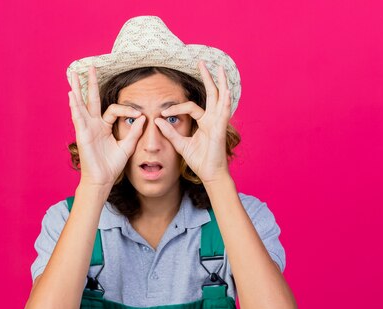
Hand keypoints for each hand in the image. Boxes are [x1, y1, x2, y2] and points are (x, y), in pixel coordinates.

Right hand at [68, 65, 145, 186]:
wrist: (102, 179)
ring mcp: (86, 128)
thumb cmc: (111, 165)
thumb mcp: (127, 146)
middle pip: (91, 100)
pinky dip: (74, 106)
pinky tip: (71, 94)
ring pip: (81, 105)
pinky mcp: (82, 134)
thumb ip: (134, 132)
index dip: (128, 110)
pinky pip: (78, 118)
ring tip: (72, 74)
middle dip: (91, 83)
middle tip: (91, 67)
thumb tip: (144, 118)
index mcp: (103, 127)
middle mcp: (93, 125)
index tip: (139, 115)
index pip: (115, 110)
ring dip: (77, 89)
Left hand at [154, 60, 231, 184]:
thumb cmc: (199, 160)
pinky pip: (223, 112)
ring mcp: (218, 122)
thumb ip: (170, 132)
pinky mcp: (220, 129)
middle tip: (202, 62)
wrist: (209, 173)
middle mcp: (213, 119)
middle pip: (211, 94)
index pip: (190, 107)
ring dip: (220, 83)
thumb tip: (156, 120)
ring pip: (220, 98)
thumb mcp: (180, 144)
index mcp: (205, 122)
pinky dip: (225, 101)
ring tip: (219, 69)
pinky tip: (225, 91)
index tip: (162, 113)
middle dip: (208, 78)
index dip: (176, 108)